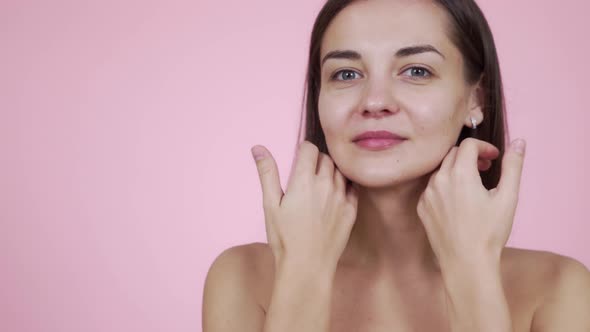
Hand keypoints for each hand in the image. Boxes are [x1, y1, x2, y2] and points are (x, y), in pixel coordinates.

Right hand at [251, 141, 358, 270]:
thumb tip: (258, 148)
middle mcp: (325, 184)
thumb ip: (267, 173)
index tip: (298, 158)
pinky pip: (352, 188)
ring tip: (319, 186)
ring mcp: (341, 197)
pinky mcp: (351, 210)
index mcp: (303, 180)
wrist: (307, 267)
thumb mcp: (270, 204)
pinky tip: (334, 196)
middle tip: (306, 173)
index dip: (303, 150)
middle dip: (316, 160)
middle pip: (326, 158)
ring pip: (340, 171)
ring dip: (330, 172)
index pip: (309, 148)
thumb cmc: (284, 238)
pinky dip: (343, 186)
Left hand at [416, 137, 526, 266]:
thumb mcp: (508, 198)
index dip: (484, 146)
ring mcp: (427, 194)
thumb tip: (518, 142)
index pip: (468, 144)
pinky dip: (445, 187)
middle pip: (452, 154)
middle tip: (486, 168)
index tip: (495, 157)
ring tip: (473, 185)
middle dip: (471, 156)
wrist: (466, 263)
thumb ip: (513, 166)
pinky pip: (432, 188)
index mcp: (460, 174)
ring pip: (441, 171)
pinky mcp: (422, 208)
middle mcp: (438, 180)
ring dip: (457, 170)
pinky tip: (458, 202)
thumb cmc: (489, 232)